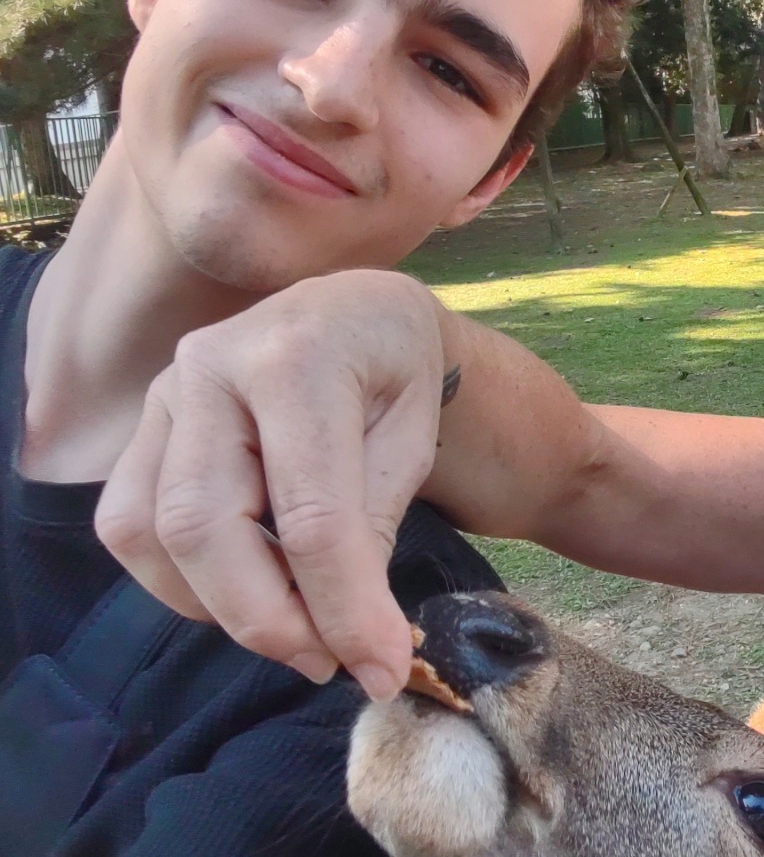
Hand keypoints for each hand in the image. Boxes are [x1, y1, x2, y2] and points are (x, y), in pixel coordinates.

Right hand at [95, 269, 449, 700]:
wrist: (358, 312)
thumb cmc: (395, 373)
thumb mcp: (414, 438)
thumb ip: (373, 528)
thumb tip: (358, 641)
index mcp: (298, 358)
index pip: (310, 514)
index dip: (343, 607)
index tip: (382, 670)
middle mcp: (211, 366)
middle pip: (204, 527)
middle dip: (267, 619)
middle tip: (330, 661)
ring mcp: (164, 393)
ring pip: (150, 533)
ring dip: (218, 607)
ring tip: (296, 629)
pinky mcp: (143, 425)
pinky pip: (131, 524)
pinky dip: (184, 581)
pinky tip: (249, 590)